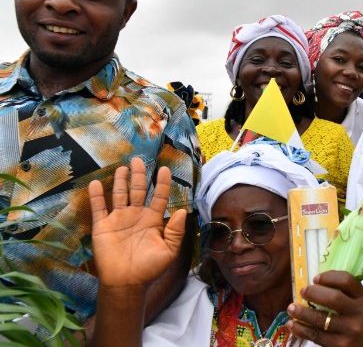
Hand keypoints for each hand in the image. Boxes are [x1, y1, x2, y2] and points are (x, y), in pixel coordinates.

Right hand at [88, 157, 186, 287]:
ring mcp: (119, 219)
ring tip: (124, 167)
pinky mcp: (103, 226)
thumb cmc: (150, 268)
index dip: (162, 183)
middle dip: (139, 175)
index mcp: (153, 220)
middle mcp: (136, 216)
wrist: (127, 283)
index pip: (159, 196)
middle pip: (138, 190)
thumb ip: (176, 231)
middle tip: (139, 159)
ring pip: (120, 195)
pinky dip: (97, 196)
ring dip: (121, 181)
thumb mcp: (169, 250)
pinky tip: (97, 183)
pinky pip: (99, 208)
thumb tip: (184, 210)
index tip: (164, 169)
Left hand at [286, 271, 362, 346]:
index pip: (347, 281)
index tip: (315, 278)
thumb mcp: (359, 305)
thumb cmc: (361, 321)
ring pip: (321, 319)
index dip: (328, 277)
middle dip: (313, 293)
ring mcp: (350, 331)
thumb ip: (344, 293)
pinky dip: (301, 330)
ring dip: (302, 312)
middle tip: (302, 291)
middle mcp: (359, 314)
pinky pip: (316, 336)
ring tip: (291, 308)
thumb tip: (314, 284)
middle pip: (333, 298)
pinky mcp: (340, 346)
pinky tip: (293, 324)